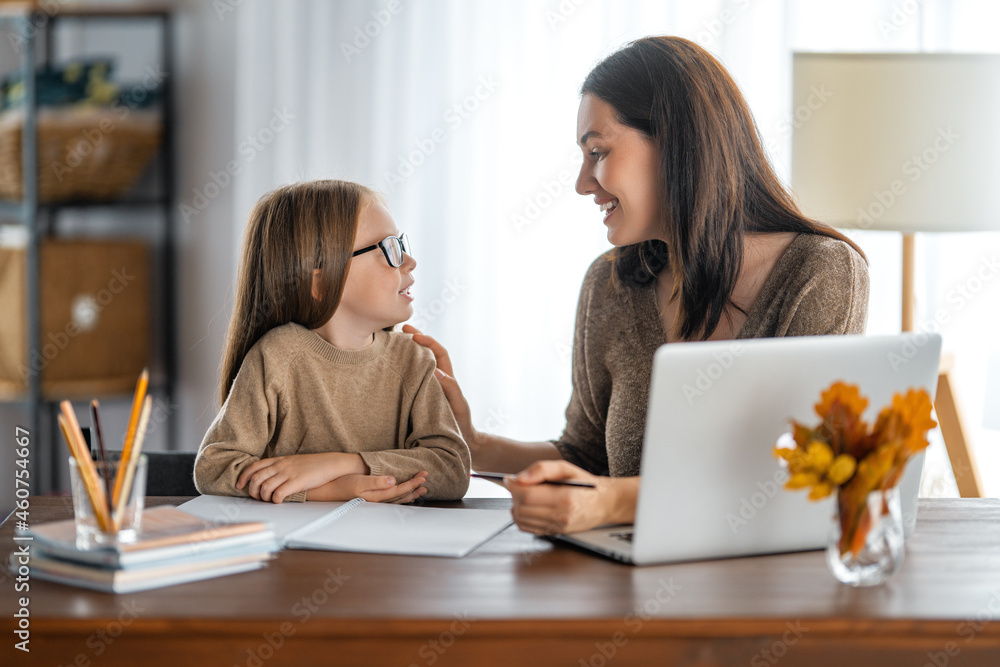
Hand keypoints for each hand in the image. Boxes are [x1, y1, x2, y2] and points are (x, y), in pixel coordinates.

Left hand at [236, 453, 366, 502]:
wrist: (330, 463)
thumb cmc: (313, 465)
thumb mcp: (293, 462)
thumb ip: (280, 467)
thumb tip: (267, 477)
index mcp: (279, 460)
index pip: (254, 467)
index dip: (243, 477)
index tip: (240, 485)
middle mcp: (281, 466)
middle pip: (256, 479)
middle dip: (252, 491)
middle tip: (257, 497)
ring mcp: (288, 474)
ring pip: (265, 488)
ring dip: (263, 498)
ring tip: (269, 500)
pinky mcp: (296, 482)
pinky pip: (278, 494)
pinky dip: (275, 500)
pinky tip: (279, 501)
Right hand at [307, 471, 428, 503]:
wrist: (328, 491)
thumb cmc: (342, 484)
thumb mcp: (359, 481)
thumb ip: (377, 482)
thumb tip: (393, 480)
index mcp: (377, 497)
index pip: (400, 490)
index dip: (412, 483)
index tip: (423, 476)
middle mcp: (378, 501)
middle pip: (401, 495)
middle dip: (415, 487)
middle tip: (426, 479)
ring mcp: (375, 501)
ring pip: (397, 499)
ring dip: (410, 493)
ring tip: (421, 489)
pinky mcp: (372, 499)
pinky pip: (391, 499)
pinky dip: (401, 496)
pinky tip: (403, 494)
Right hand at [403, 325, 478, 450]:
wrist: (460, 440)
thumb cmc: (461, 423)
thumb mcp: (458, 405)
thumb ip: (450, 388)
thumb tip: (436, 371)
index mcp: (447, 377)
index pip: (439, 352)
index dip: (428, 341)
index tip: (414, 335)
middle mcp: (438, 378)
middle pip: (428, 353)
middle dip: (416, 339)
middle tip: (400, 330)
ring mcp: (429, 386)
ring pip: (419, 364)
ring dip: (409, 352)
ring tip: (393, 343)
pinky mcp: (420, 396)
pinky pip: (412, 379)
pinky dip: (403, 370)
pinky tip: (391, 368)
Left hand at [504, 460, 637, 534]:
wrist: (604, 503)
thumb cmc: (585, 484)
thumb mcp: (566, 468)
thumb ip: (542, 469)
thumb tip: (520, 477)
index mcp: (565, 497)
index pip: (527, 495)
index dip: (513, 486)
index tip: (509, 478)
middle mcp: (561, 515)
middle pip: (522, 508)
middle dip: (513, 495)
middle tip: (515, 485)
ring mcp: (558, 527)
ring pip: (522, 520)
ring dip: (515, 506)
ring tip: (521, 495)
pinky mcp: (555, 533)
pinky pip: (528, 529)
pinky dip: (521, 518)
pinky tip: (526, 507)